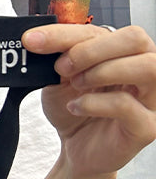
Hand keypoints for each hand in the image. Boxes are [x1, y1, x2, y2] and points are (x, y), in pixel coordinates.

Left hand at [23, 23, 155, 177]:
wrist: (75, 148)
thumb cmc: (75, 109)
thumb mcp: (59, 78)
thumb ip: (57, 55)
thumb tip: (37, 38)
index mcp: (124, 52)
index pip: (105, 29)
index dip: (65, 33)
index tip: (34, 41)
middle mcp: (145, 70)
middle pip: (136, 39)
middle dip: (91, 50)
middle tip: (62, 67)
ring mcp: (152, 98)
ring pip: (147, 67)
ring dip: (102, 71)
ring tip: (76, 85)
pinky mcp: (147, 126)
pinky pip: (128, 106)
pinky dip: (95, 104)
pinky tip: (76, 107)